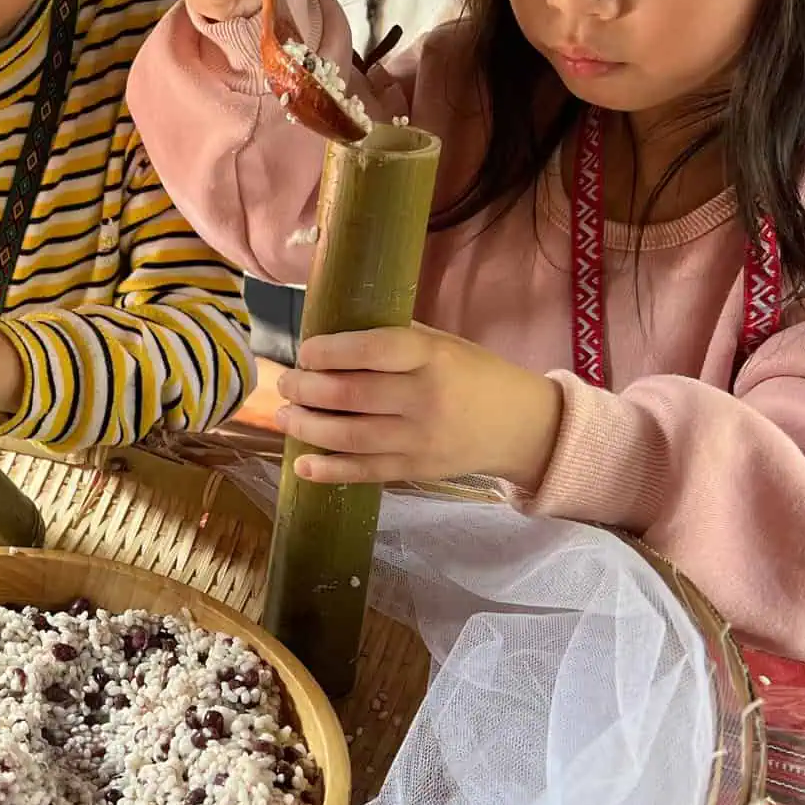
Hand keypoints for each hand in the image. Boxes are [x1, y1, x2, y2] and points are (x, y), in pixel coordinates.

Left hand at [275, 324, 562, 487]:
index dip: (329, 351)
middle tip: (287, 383)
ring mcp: (420, 438)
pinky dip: (328, 470)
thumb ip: (395, 338)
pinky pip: (364, 471)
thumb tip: (332, 333)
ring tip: (285, 415)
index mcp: (432, 356)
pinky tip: (301, 465)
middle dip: (306, 388)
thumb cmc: (474, 375)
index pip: (371, 349)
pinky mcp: (416, 469)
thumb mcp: (443, 343)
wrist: (519, 426)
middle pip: (350, 394)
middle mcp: (424, 398)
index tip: (305, 352)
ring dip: (306, 426)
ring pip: (348, 435)